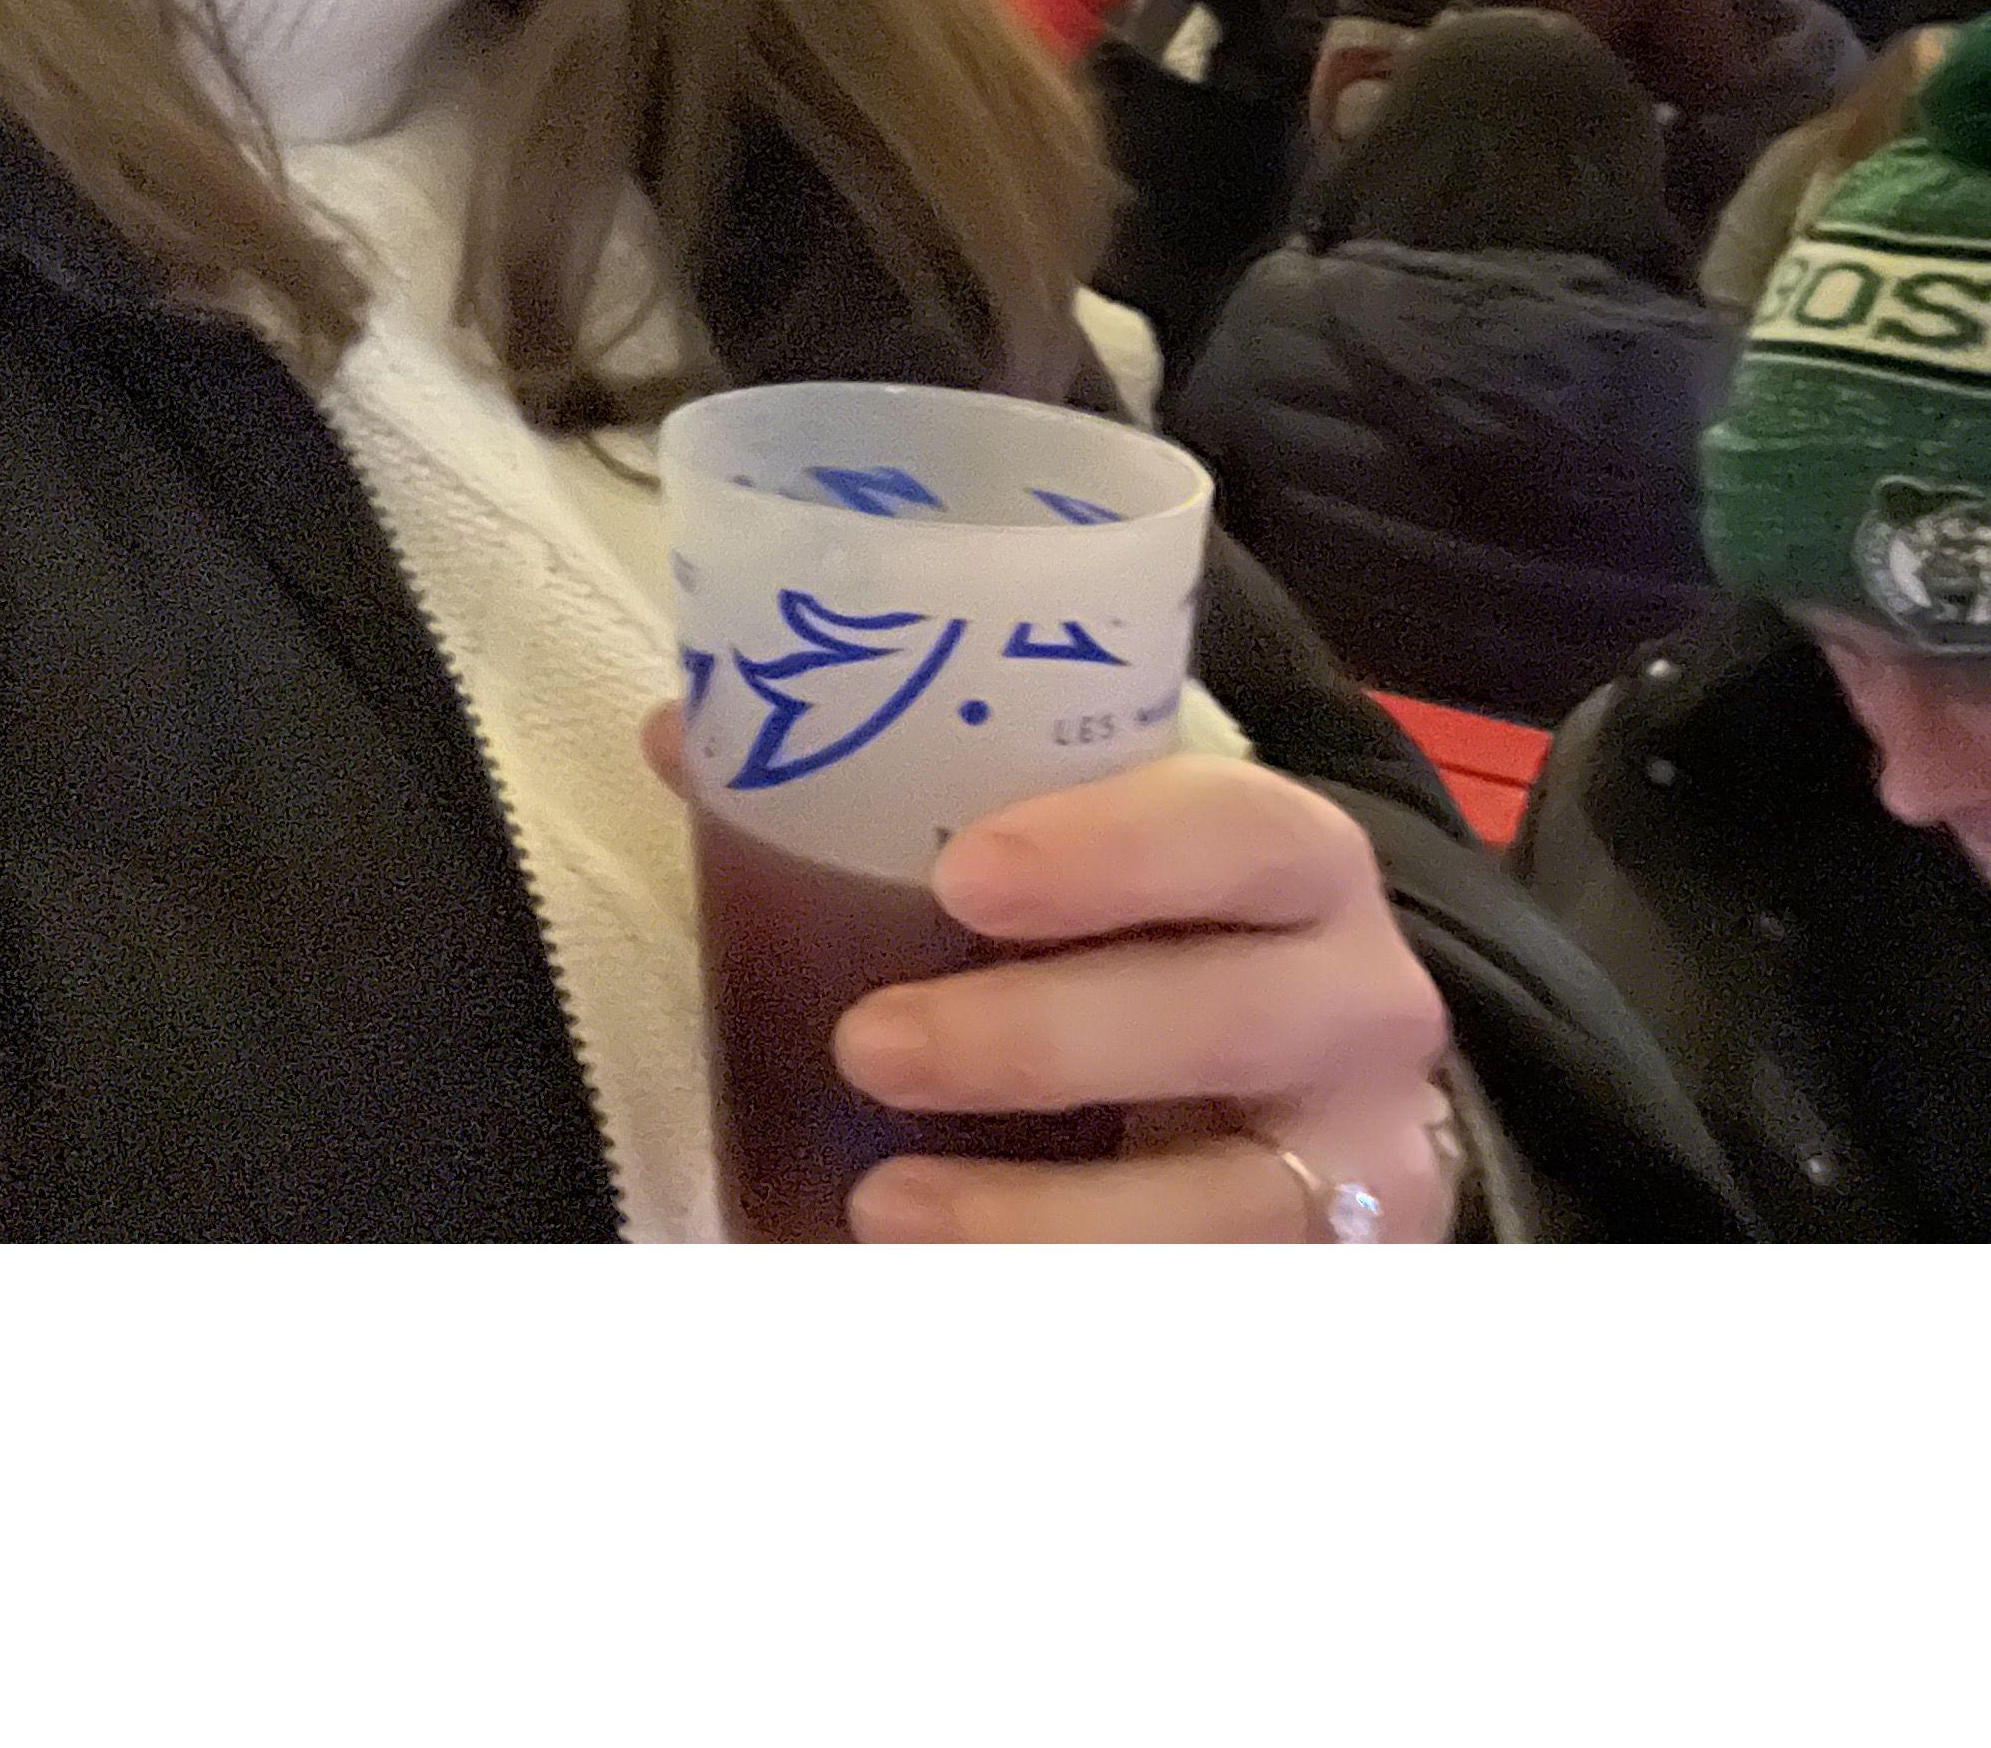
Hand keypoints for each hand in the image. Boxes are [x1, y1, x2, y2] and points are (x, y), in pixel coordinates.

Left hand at [832, 754, 1453, 1240]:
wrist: (1305, 1091)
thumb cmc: (1148, 934)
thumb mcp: (1081, 852)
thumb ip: (912, 794)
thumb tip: (684, 742)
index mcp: (1294, 859)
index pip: (1235, 832)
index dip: (1110, 852)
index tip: (961, 879)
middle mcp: (1357, 1006)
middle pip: (1225, 1020)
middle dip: (1039, 1040)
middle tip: (870, 1045)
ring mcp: (1358, 1166)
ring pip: (1229, 1205)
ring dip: (1044, 1213)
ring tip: (880, 1207)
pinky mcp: (1326, 1283)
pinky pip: (1208, 1300)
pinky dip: (1076, 1294)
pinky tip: (948, 1293)